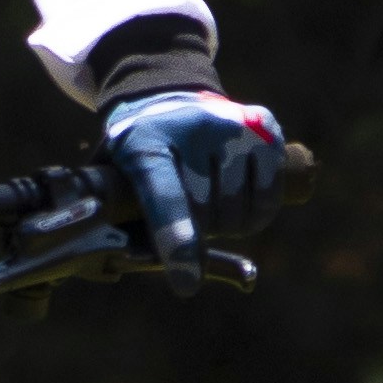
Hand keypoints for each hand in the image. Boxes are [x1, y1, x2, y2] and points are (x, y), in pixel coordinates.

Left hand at [99, 86, 289, 282]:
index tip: (186, 284)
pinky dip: (256, 216)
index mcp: (144, 141)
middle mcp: (193, 127)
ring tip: (209, 206)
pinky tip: (239, 205)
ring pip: (238, 212)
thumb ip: (121, 223)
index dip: (177, 242)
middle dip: (195, 233)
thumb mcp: (114, 177)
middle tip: (184, 216)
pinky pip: (268, 199)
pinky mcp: (264, 129)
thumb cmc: (140, 154)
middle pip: (206, 215)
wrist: (167, 97)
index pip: (166, 198)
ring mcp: (233, 125)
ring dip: (224, 227)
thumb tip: (152, 275)